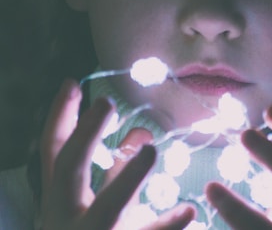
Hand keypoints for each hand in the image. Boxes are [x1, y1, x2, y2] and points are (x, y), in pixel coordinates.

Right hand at [37, 79, 195, 229]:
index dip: (60, 118)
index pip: (54, 153)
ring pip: (106, 208)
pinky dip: (165, 225)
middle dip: (85, 136)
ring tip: (152, 149)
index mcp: (61, 201)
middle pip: (68, 170)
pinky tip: (190, 211)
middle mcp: (68, 219)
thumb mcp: (103, 205)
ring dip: (126, 178)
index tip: (73, 84)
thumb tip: (142, 133)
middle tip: (107, 104)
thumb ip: (118, 172)